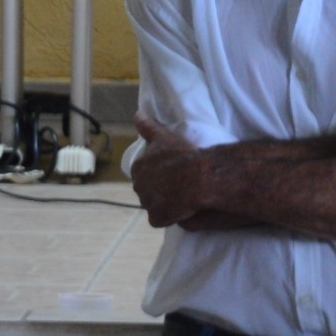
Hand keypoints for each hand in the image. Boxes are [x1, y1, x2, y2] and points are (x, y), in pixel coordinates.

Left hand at [128, 114, 211, 228]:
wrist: (198, 178)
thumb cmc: (182, 154)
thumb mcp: (165, 136)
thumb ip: (148, 126)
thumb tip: (137, 114)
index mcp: (138, 167)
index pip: (142, 173)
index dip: (156, 174)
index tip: (169, 173)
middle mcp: (138, 186)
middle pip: (146, 190)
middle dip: (158, 189)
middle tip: (176, 186)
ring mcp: (147, 204)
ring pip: (153, 205)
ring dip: (164, 204)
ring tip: (180, 199)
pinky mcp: (157, 219)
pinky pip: (160, 220)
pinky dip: (168, 218)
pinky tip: (180, 211)